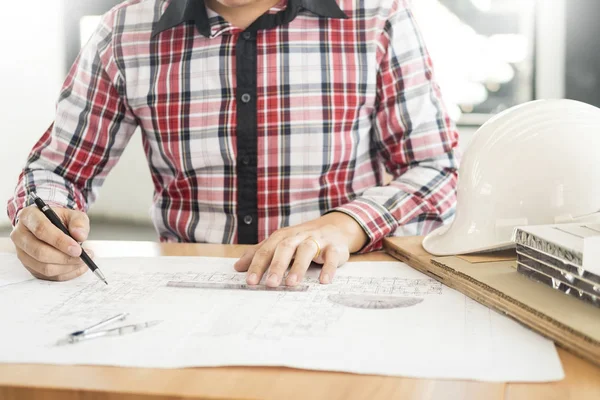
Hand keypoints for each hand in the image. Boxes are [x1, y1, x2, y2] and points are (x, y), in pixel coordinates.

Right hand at [10, 205, 91, 281]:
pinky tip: (76, 267)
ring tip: (82, 261)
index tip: (77, 249)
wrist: (50, 226)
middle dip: (65, 258)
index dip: (60, 241)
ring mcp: (21, 252)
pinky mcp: (27, 265)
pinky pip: (46, 275)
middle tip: (83, 257)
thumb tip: (80, 235)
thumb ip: (78, 222)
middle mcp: (20, 234)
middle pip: (40, 252)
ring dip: (66, 267)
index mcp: (29, 216)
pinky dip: (65, 273)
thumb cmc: (60, 219)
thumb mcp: (72, 215)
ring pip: (43, 267)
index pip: (41, 229)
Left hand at [234, 212, 367, 286]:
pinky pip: (331, 256)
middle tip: (270, 284)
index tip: (250, 281)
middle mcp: (299, 236)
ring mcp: (317, 241)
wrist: (335, 227)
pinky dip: (328, 268)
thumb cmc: (302, 239)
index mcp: (283, 237)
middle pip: (285, 248)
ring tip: (291, 284)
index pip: (267, 250)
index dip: (258, 265)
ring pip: (307, 250)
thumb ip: (260, 253)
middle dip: (277, 265)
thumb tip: (237, 267)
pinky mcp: (334, 247)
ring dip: (299, 267)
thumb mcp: (280, 244)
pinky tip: (323, 281)